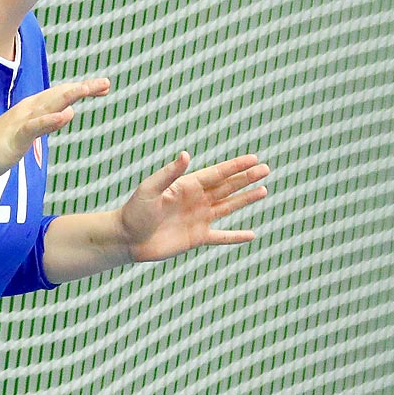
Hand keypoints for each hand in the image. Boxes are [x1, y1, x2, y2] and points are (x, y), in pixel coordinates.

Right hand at [0, 78, 110, 183]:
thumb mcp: (30, 134)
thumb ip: (48, 123)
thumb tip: (67, 113)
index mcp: (32, 109)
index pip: (61, 96)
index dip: (82, 90)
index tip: (104, 87)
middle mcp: (28, 110)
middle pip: (59, 95)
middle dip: (83, 88)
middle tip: (106, 83)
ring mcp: (21, 122)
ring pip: (48, 105)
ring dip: (69, 96)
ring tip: (87, 89)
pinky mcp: (15, 137)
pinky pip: (34, 127)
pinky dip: (49, 120)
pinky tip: (65, 115)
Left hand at [116, 153, 269, 263]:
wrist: (127, 239)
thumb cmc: (135, 210)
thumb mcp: (151, 189)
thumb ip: (169, 173)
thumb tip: (186, 155)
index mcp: (187, 185)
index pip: (217, 173)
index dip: (236, 166)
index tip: (254, 159)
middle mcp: (197, 200)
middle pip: (227, 187)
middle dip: (246, 178)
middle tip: (266, 169)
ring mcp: (199, 219)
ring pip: (228, 207)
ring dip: (246, 199)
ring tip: (263, 190)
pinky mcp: (197, 238)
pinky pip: (221, 236)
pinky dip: (236, 236)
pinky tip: (251, 235)